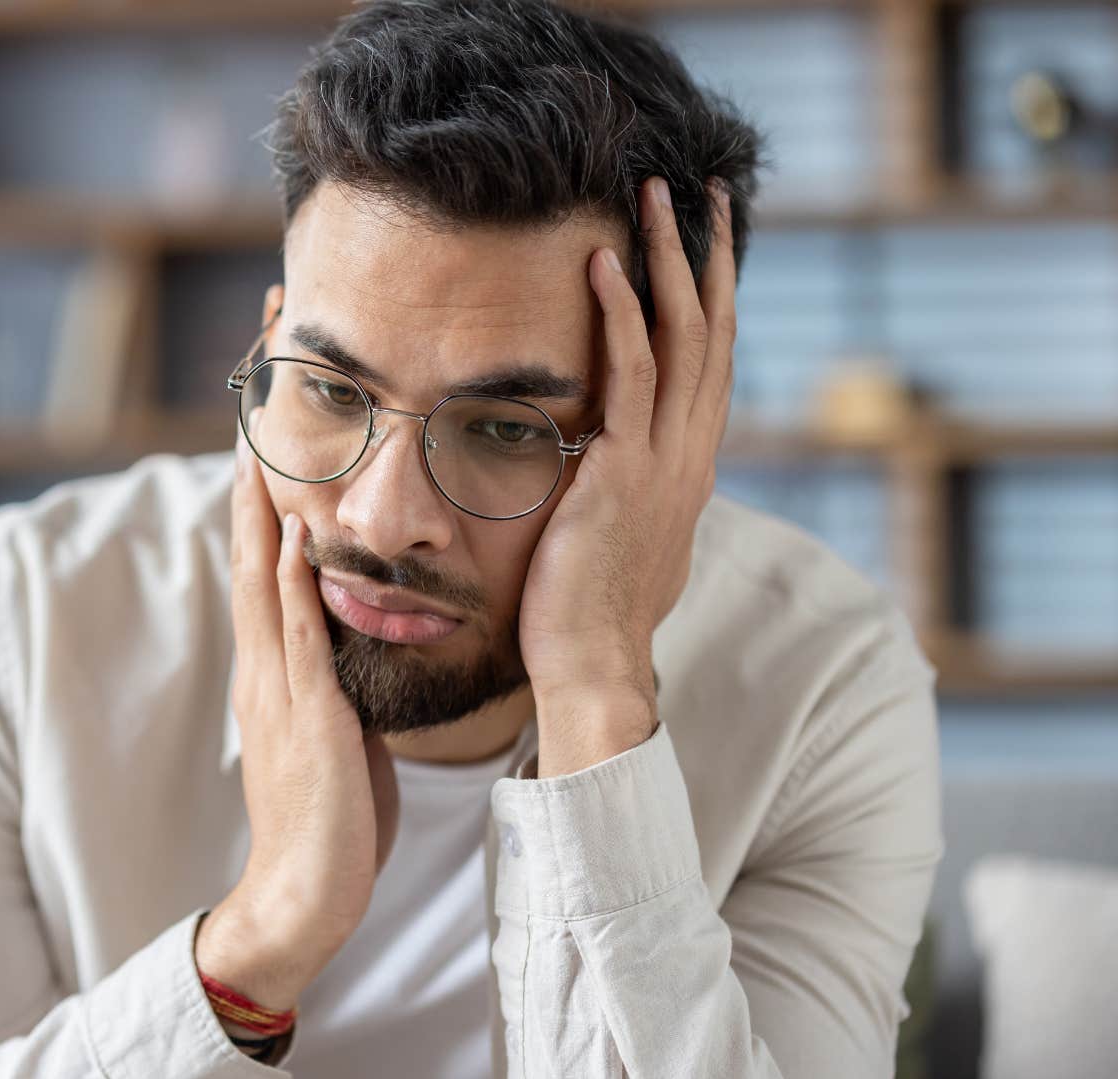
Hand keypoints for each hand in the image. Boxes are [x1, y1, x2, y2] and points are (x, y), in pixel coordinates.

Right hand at [194, 433, 400, 1010]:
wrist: (303, 895)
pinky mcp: (307, 715)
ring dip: (258, 518)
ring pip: (260, 587)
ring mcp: (278, 692)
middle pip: (245, 566)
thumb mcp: (336, 738)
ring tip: (257, 454)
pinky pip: (295, 636)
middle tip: (244, 428)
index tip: (258, 460)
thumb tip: (358, 652)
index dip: (255, 518)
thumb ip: (336, 689)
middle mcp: (263, 674)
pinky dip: (288, 583)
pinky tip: (290, 537)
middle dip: (245, 497)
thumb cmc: (328, 823)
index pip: (257, 580)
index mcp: (270, 678)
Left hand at [516, 175, 736, 776]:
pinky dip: (620, 313)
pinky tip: (604, 262)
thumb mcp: (622, 541)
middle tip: (697, 187)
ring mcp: (664, 461)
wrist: (595, 667)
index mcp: (689, 467)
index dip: (710, 294)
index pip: (710, 361)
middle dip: (705, 252)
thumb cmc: (592, 615)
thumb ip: (625, 497)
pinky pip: (630, 375)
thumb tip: (609, 474)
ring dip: (666, 258)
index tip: (704, 239)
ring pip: (681, 336)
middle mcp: (691, 454)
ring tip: (651, 195)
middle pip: (712, 329)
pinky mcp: (624, 471)